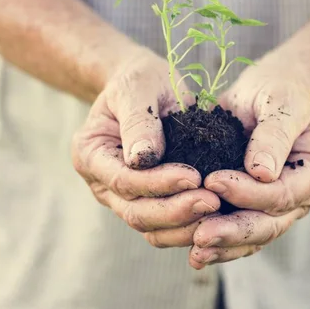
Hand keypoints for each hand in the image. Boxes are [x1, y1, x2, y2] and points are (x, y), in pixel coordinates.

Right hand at [72, 47, 219, 241]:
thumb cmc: (140, 81)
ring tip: (218, 210)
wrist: (147, 87)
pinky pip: (167, 226)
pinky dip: (190, 226)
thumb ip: (139, 121)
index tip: (194, 176)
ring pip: (151, 227)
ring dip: (185, 225)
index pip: (122, 179)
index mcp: (90, 153)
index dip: (157, 183)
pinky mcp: (148, 203)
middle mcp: (102, 182)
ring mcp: (123, 198)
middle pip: (135, 211)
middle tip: (213, 201)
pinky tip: (218, 218)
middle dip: (175, 210)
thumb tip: (143, 158)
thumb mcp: (138, 88)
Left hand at [188, 55, 309, 268]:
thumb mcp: (280, 103)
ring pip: (252, 238)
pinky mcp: (252, 209)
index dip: (248, 193)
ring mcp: (277, 208)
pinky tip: (195, 253)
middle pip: (268, 225)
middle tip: (201, 235)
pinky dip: (219, 245)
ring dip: (224, 246)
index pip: (282, 194)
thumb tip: (262, 173)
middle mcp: (299, 197)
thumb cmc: (277, 93)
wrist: (267, 93)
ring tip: (195, 253)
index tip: (213, 180)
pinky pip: (238, 234)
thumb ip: (274, 135)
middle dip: (233, 231)